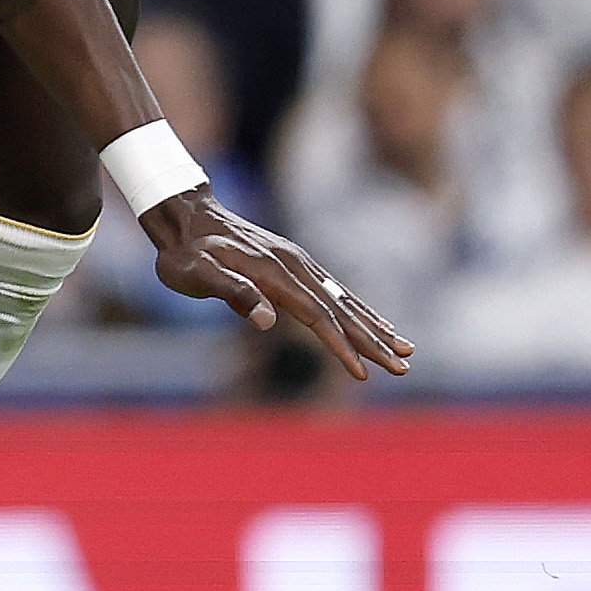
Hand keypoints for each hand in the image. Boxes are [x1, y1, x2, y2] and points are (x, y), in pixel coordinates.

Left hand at [142, 189, 413, 382]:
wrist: (185, 216)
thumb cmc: (185, 253)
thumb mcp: (196, 274)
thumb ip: (232, 292)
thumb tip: (267, 320)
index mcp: (274, 272)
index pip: (316, 316)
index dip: (340, 346)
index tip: (362, 373)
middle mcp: (294, 265)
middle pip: (341, 309)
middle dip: (374, 341)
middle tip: (404, 367)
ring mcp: (298, 262)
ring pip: (344, 300)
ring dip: (375, 326)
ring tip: (405, 349)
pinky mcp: (295, 263)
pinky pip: (334, 289)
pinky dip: (358, 308)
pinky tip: (375, 321)